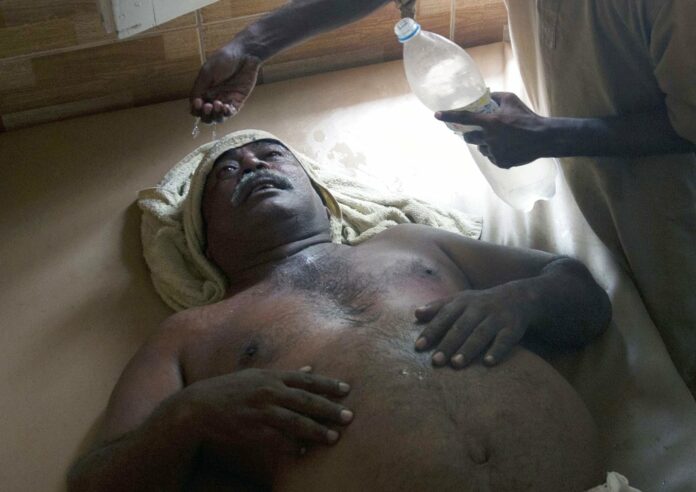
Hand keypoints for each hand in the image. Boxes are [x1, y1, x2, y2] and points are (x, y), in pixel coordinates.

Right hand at [180, 368, 352, 477]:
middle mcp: (269, 391)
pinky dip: (290, 445)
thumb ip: (285, 374)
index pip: (306, 379)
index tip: (346, 389)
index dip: (327, 384)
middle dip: (329, 409)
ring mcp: (261, 411)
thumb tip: (310, 368)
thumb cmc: (231, 388)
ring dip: (315, 430)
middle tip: (348, 417)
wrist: (201, 406)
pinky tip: (302, 451)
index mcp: (272, 376)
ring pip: (295, 422)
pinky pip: (277, 440)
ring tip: (333, 438)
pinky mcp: (252, 430)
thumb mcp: (258, 375)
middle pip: (306, 401)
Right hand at [189, 42, 261, 123]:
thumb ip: (199, 88)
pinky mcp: (237, 101)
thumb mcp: (207, 72)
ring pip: (218, 117)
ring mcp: (225, 100)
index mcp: (203, 91)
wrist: (245, 55)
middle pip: (206, 116)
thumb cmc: (224, 59)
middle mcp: (213, 97)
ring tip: (218, 104)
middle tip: (208, 106)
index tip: (199, 103)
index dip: (196, 110)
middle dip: (206, 115)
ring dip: (216, 116)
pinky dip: (227, 113)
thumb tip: (192, 103)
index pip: (196, 108)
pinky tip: (226, 107)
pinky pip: (231, 113)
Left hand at [414, 285, 539, 368]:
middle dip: (448, 343)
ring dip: (468, 348)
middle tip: (436, 361)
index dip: (431, 331)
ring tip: (456, 364)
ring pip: (481, 333)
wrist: (518, 297)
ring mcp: (497, 317)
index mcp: (463, 302)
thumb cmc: (480, 303)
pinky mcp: (513, 327)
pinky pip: (505, 339)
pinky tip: (488, 363)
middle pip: (461, 327)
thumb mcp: (460, 300)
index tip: (418, 346)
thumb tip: (416, 314)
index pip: (444, 316)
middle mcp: (479, 308)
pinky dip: (497, 350)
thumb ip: (438, 307)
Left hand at [435, 92, 550, 167]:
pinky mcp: (500, 162)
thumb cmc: (527, 117)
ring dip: (485, 144)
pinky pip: (491, 157)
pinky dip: (495, 153)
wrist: (543, 138)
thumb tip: (485, 94)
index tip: (436, 115)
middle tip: (482, 131)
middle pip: (468, 138)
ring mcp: (494, 152)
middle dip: (471, 134)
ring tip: (501, 139)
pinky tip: (507, 148)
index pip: (464, 118)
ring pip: (481, 148)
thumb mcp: (511, 100)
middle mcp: (489, 138)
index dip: (449, 116)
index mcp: (491, 122)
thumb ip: (496, 96)